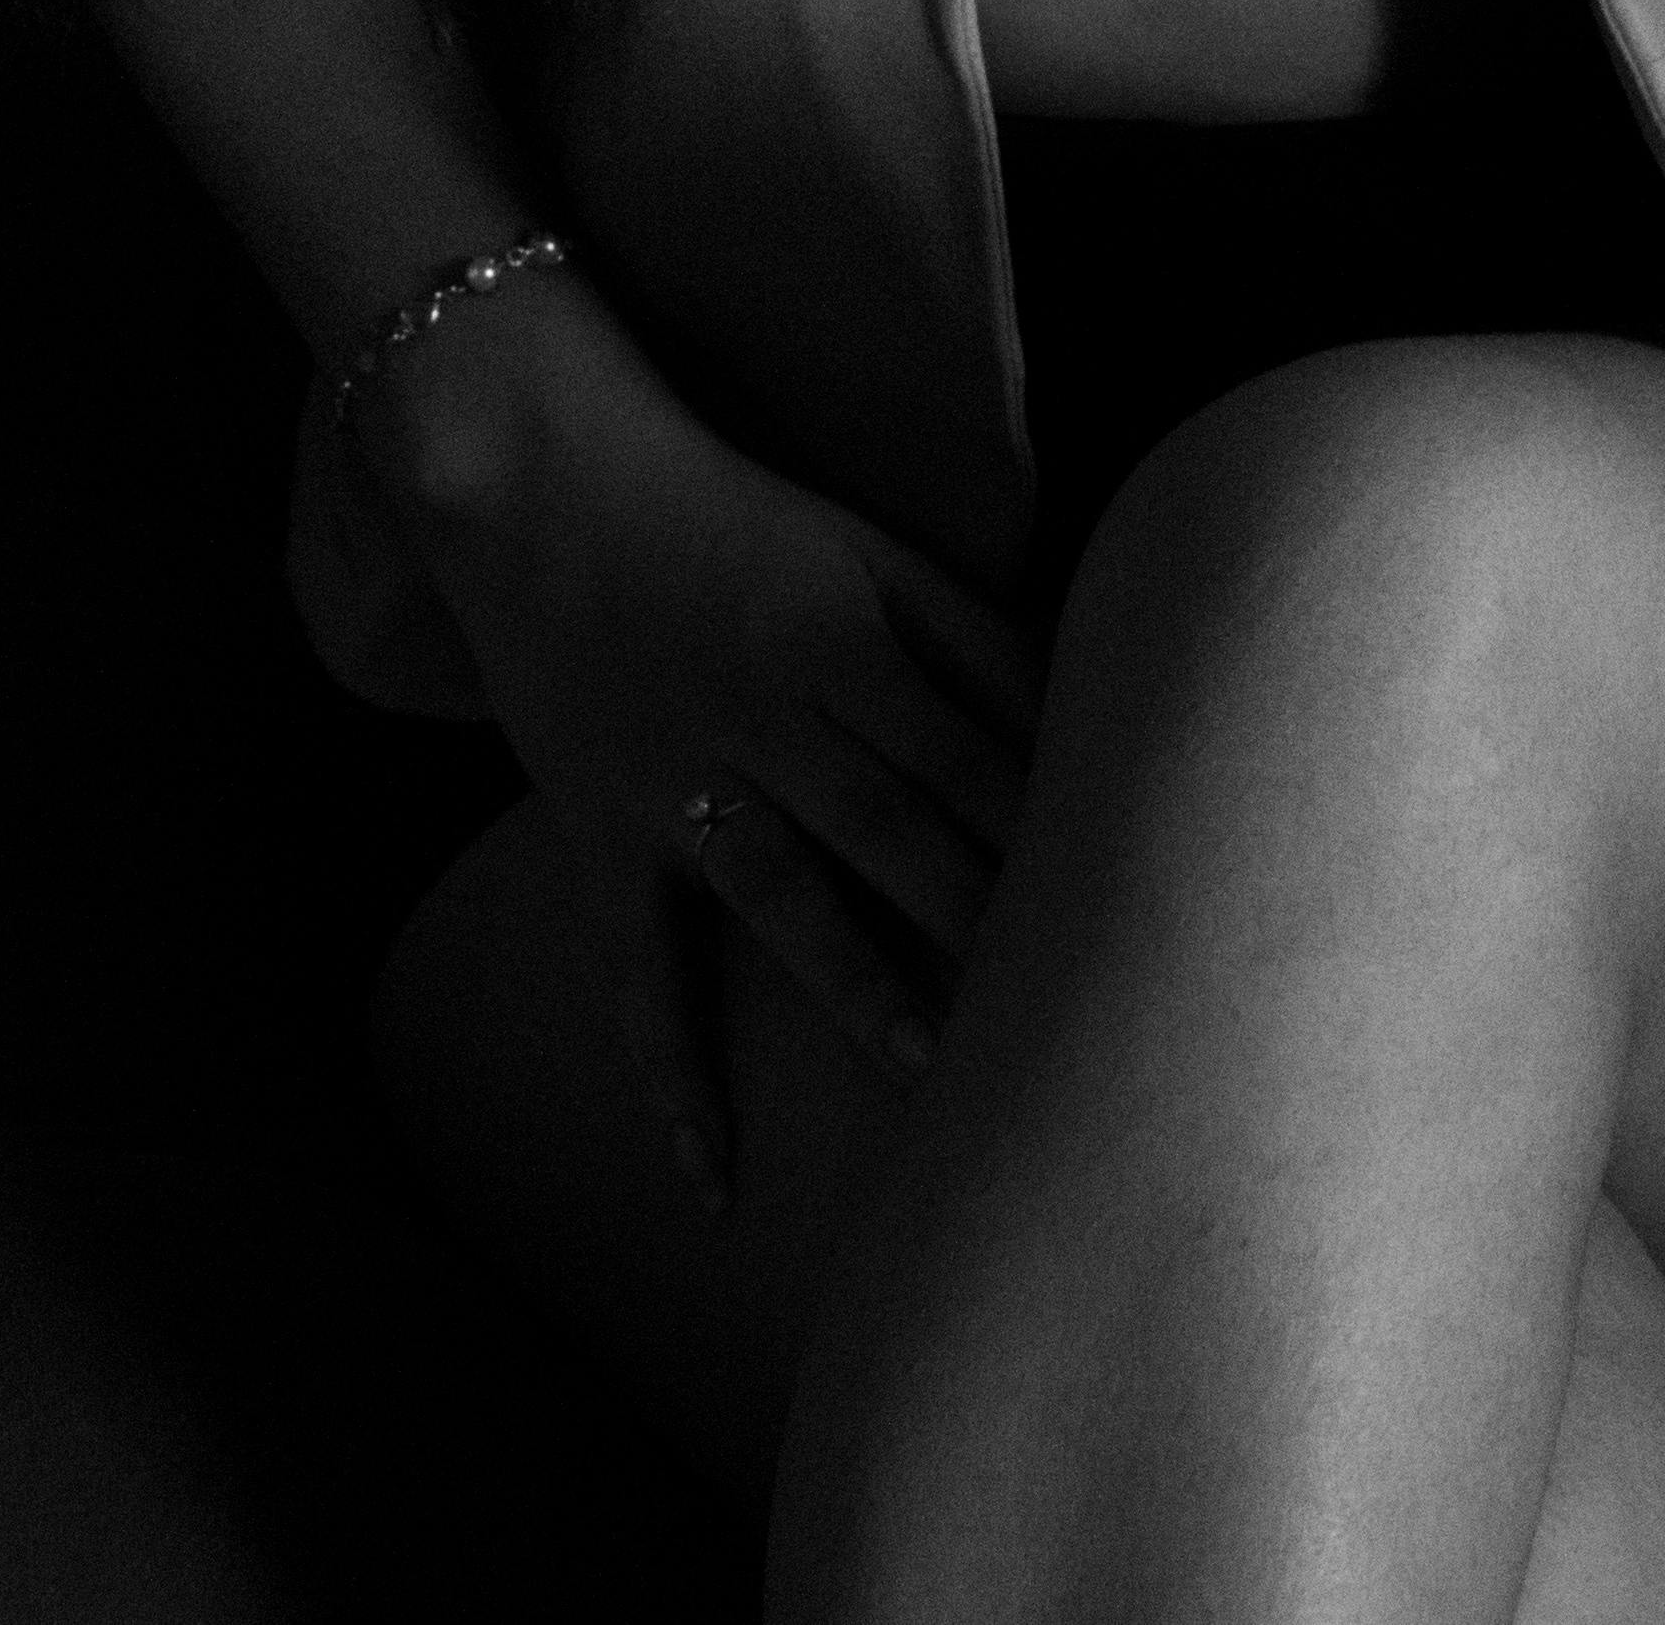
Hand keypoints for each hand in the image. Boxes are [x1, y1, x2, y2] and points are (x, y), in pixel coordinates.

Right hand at [363, 262, 1039, 1111]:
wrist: (540, 485)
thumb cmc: (732, 519)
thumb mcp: (864, 546)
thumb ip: (970, 631)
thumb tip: (1081, 709)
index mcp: (840, 634)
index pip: (966, 746)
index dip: (1043, 820)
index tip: (1125, 894)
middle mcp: (762, 715)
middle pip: (894, 827)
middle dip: (980, 913)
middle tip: (1068, 1011)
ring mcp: (676, 786)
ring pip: (786, 897)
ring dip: (859, 984)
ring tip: (935, 1067)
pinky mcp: (604, 842)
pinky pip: (641, 977)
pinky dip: (674, 1078)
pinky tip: (718, 1180)